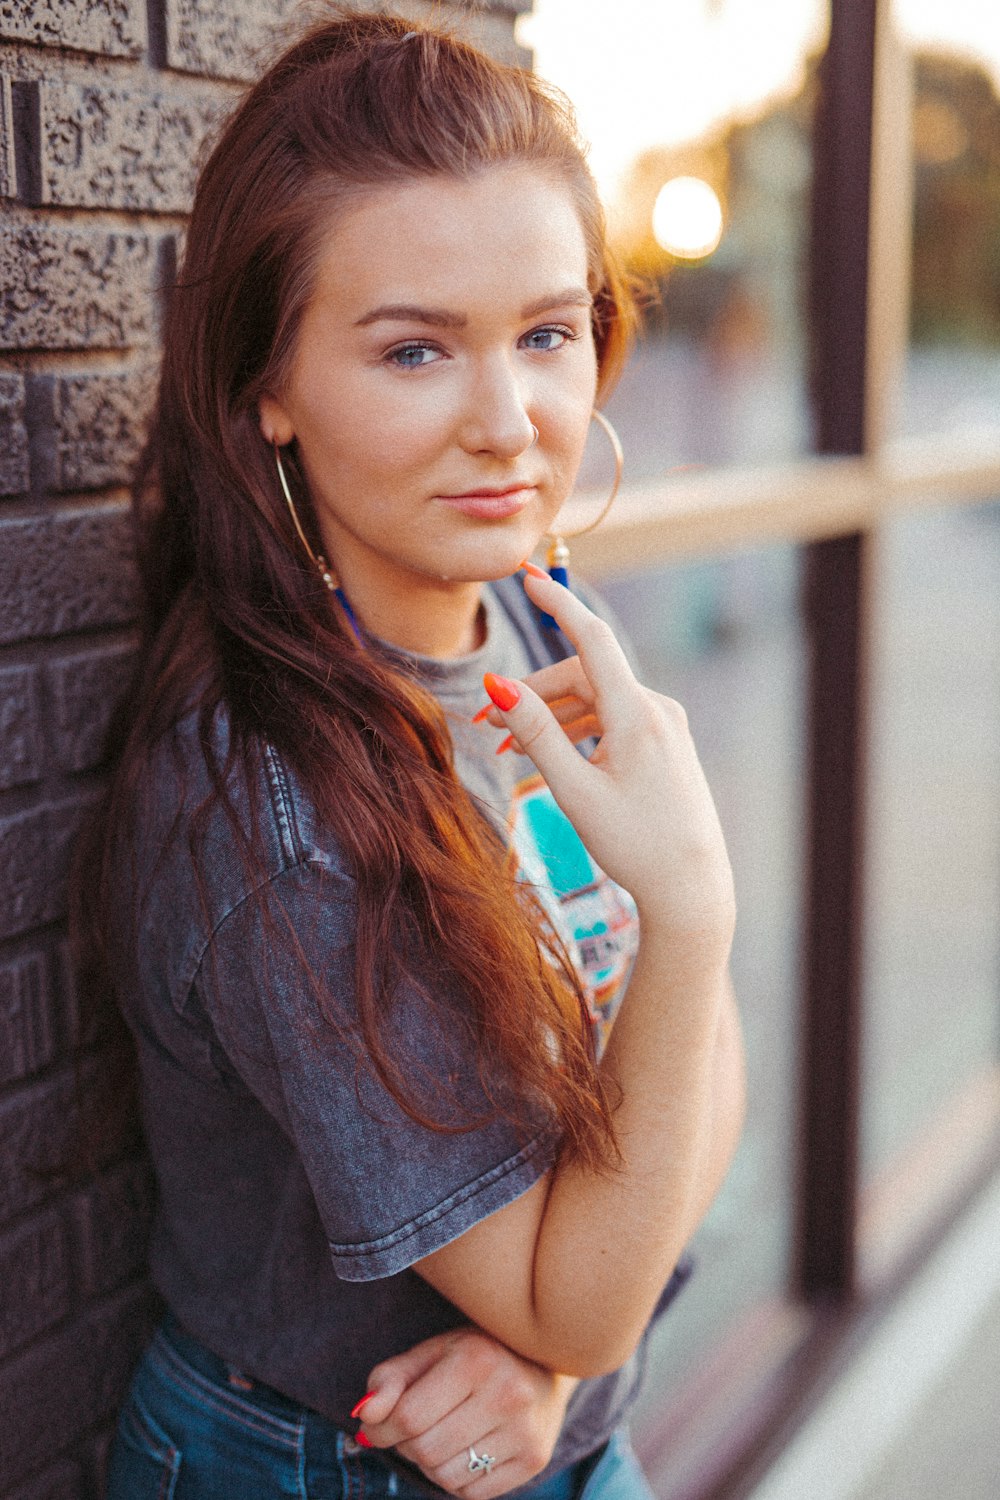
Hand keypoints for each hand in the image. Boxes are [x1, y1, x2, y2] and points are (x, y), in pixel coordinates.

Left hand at [355, 1326, 577, 1497]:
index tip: (378, 1422)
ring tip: (440, 1435)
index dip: (382, 1426)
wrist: (544, 1363)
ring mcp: (525, 1431)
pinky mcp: (535, 1460)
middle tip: (411, 1427)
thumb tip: (366, 1415)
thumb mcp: (432, 1351)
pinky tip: (464, 1449)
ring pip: (445, 1476)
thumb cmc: (476, 1354)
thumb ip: (391, 1378)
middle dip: (406, 1444)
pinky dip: (455, 1477)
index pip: (409, 1416)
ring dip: (429, 1463)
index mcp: (477, 1358)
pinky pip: (471, 1492)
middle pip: (426, 1450)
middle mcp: (507, 1395)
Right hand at [479, 569, 734, 951]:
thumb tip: (499, 685)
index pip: (591, 639)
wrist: (691, 888)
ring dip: (551, 717)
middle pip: (583, 678)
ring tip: (508, 750)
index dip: (558, 604)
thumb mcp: (574, 790)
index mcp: (637, 714)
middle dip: (533, 695)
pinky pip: (613, 721)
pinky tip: (550, 757)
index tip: (528, 575)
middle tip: (486, 726)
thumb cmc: (634, 844)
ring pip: (596, 701)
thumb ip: (536, 734)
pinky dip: (578, 731)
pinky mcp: (666, 745)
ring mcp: (665, 727)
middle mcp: (657, 710)